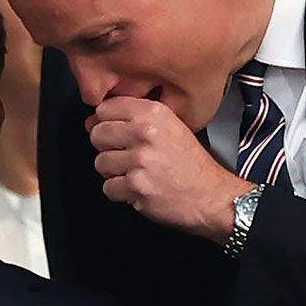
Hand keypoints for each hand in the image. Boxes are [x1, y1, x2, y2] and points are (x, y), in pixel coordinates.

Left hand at [86, 96, 253, 240]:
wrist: (212, 197)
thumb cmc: (193, 166)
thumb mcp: (171, 127)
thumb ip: (135, 119)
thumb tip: (93, 120)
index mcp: (154, 113)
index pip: (105, 108)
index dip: (105, 122)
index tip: (116, 133)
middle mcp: (145, 132)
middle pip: (97, 134)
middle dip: (108, 149)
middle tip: (128, 157)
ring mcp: (140, 160)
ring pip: (100, 163)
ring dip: (114, 173)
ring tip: (138, 174)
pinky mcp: (136, 185)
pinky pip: (108, 188)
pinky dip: (121, 193)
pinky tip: (139, 189)